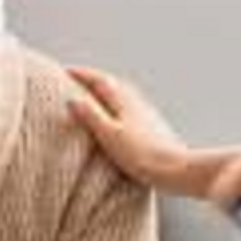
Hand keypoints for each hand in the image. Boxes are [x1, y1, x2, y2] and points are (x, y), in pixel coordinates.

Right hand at [67, 67, 195, 194]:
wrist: (176, 169)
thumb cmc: (142, 155)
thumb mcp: (109, 135)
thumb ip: (91, 116)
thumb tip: (72, 99)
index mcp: (123, 100)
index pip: (98, 80)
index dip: (81, 74)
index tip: (64, 71)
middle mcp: (135, 101)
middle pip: (110, 83)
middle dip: (92, 79)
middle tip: (75, 80)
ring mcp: (145, 113)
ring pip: (121, 94)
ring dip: (105, 91)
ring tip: (91, 97)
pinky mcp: (152, 126)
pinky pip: (128, 107)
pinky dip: (115, 105)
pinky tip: (115, 118)